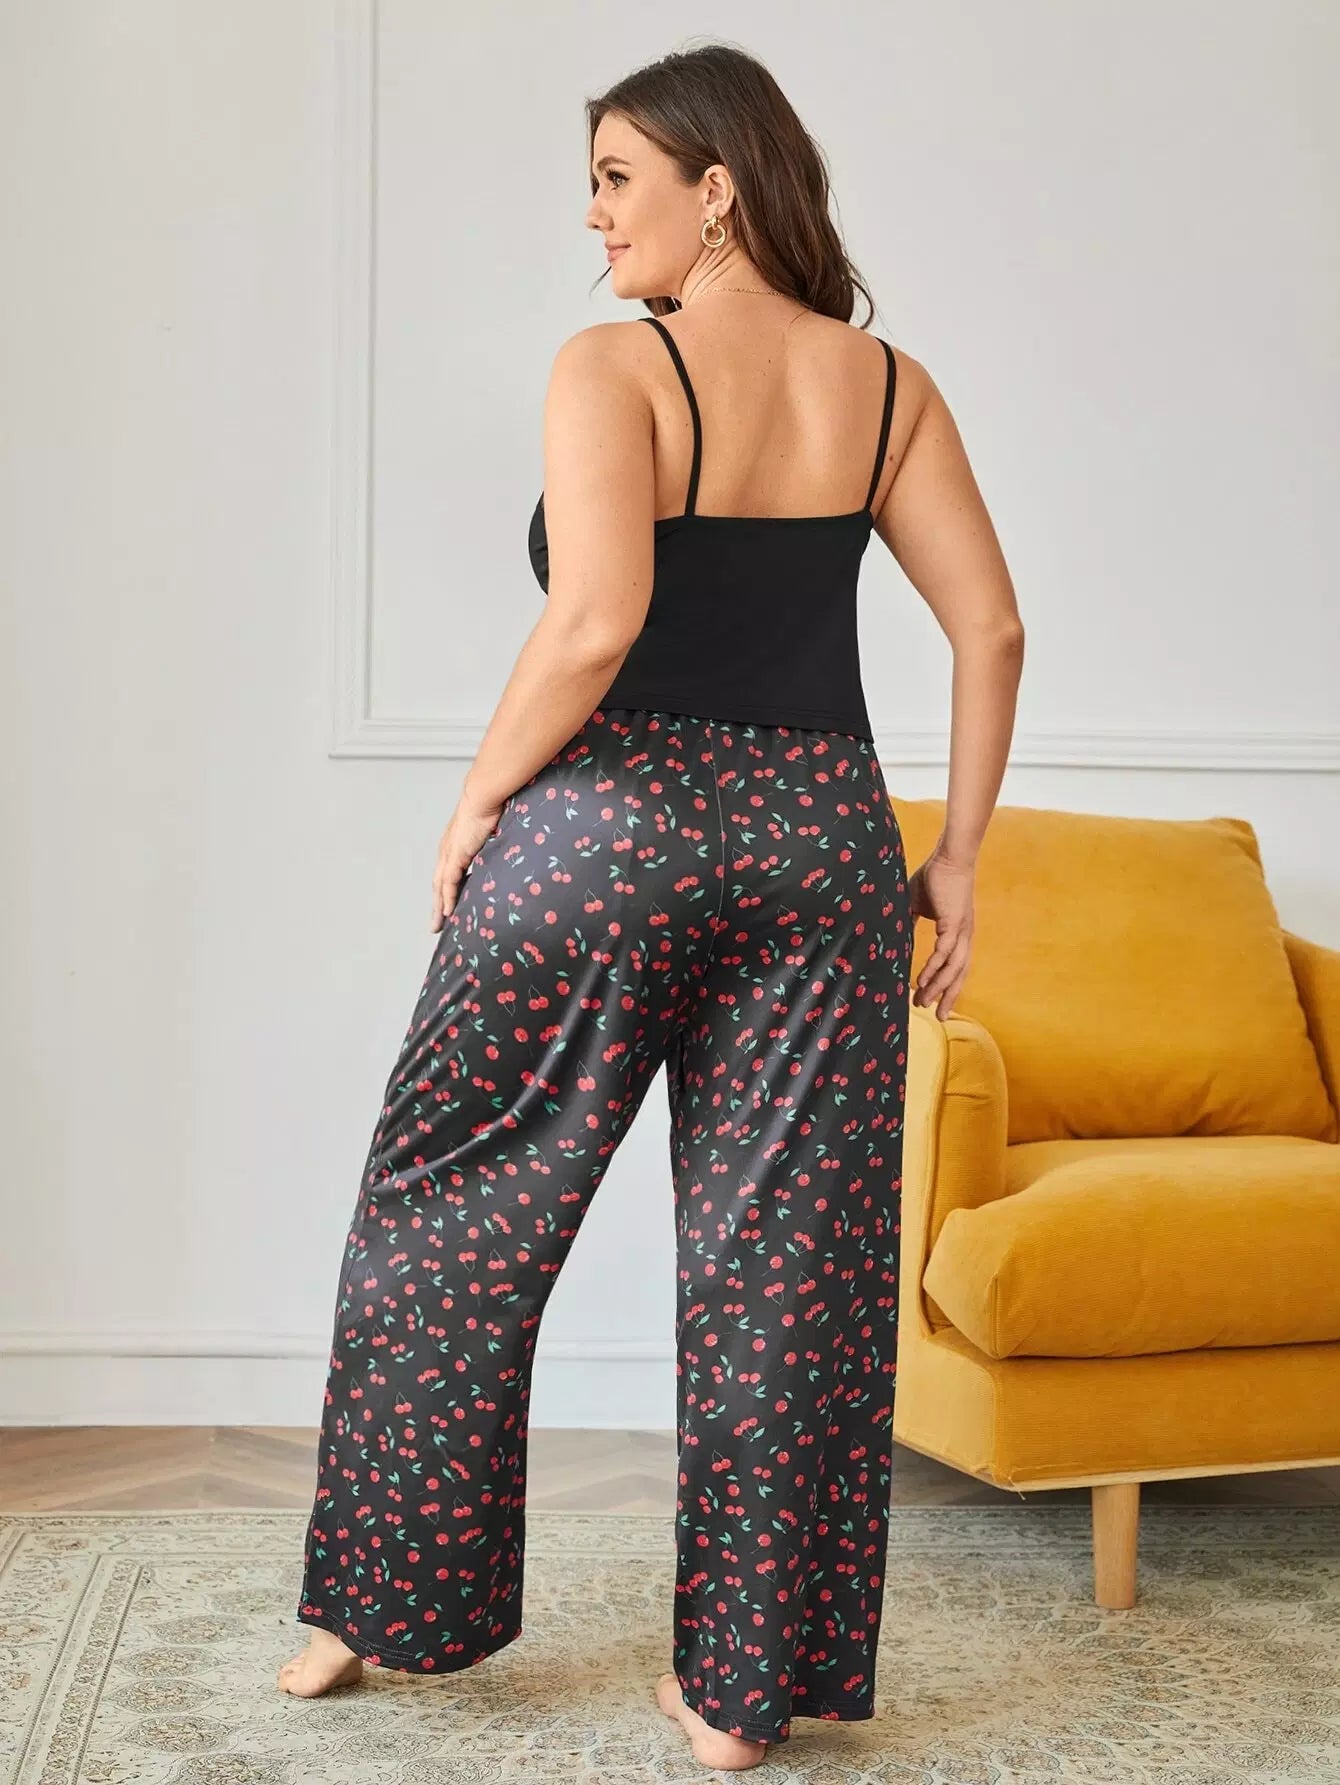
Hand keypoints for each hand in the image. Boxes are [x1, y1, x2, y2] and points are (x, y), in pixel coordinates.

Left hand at [429, 795, 506, 931]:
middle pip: (439, 884)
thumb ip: (492, 845)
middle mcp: (447, 851)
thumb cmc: (490, 807)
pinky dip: (447, 898)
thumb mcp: (491, 832)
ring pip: (439, 887)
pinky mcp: (454, 857)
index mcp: (455, 845)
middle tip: (436, 924)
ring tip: (437, 925)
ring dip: (438, 907)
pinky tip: (447, 912)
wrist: (484, 796)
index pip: (447, 873)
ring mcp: (449, 854)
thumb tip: (502, 852)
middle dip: (437, 905)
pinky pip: (448, 883)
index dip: (445, 890)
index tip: (447, 905)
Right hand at [906, 844, 974, 1019]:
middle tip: (937, 1017)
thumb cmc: (935, 876)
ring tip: (924, 1003)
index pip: (954, 966)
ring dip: (939, 988)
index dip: (945, 985)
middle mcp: (964, 937)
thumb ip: (908, 922)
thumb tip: (895, 935)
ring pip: (953, 969)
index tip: (932, 1000)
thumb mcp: (915, 904)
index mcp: (957, 933)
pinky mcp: (955, 924)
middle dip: (948, 997)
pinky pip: (945, 954)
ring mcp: (962, 932)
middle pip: (959, 975)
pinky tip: (922, 982)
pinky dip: (934, 969)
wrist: (949, 856)